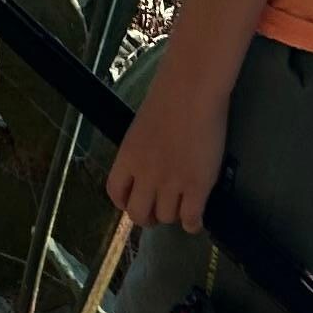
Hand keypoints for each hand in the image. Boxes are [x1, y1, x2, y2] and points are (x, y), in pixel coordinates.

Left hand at [108, 59, 229, 237]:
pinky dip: (193, 223)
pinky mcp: (197, 186)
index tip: (135, 201)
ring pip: (166, 217)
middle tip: (158, 211)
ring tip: (181, 207)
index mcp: (127, 157)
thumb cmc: (169, 97)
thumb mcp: (142, 127)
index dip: (125, 202)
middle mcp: (145, 175)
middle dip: (148, 217)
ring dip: (173, 215)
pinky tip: (195, 218)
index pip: (115, 193)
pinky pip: (191, 219)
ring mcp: (171, 183)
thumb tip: (148, 165)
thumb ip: (141, 151)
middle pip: (138, 214)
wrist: (192, 89)